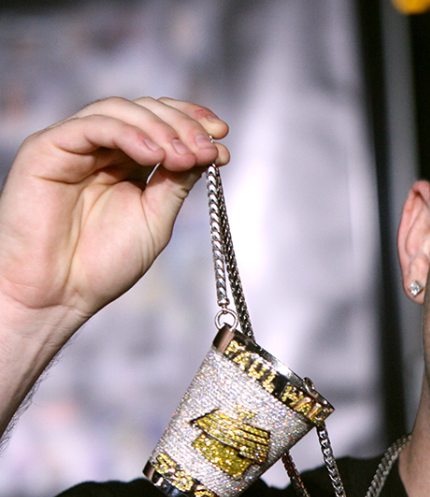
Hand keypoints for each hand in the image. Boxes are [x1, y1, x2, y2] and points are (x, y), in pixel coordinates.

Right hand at [0, 96, 228, 327]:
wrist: (59, 293)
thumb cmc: (101, 264)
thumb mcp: (155, 218)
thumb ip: (177, 183)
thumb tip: (212, 150)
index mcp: (128, 164)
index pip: (161, 124)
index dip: (192, 122)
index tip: (222, 135)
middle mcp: (101, 149)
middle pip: (145, 111)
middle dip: (183, 125)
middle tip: (207, 150)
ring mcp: (74, 145)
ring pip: (120, 110)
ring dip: (160, 129)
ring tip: (183, 157)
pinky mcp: (47, 148)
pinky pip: (92, 125)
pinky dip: (129, 133)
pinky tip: (154, 155)